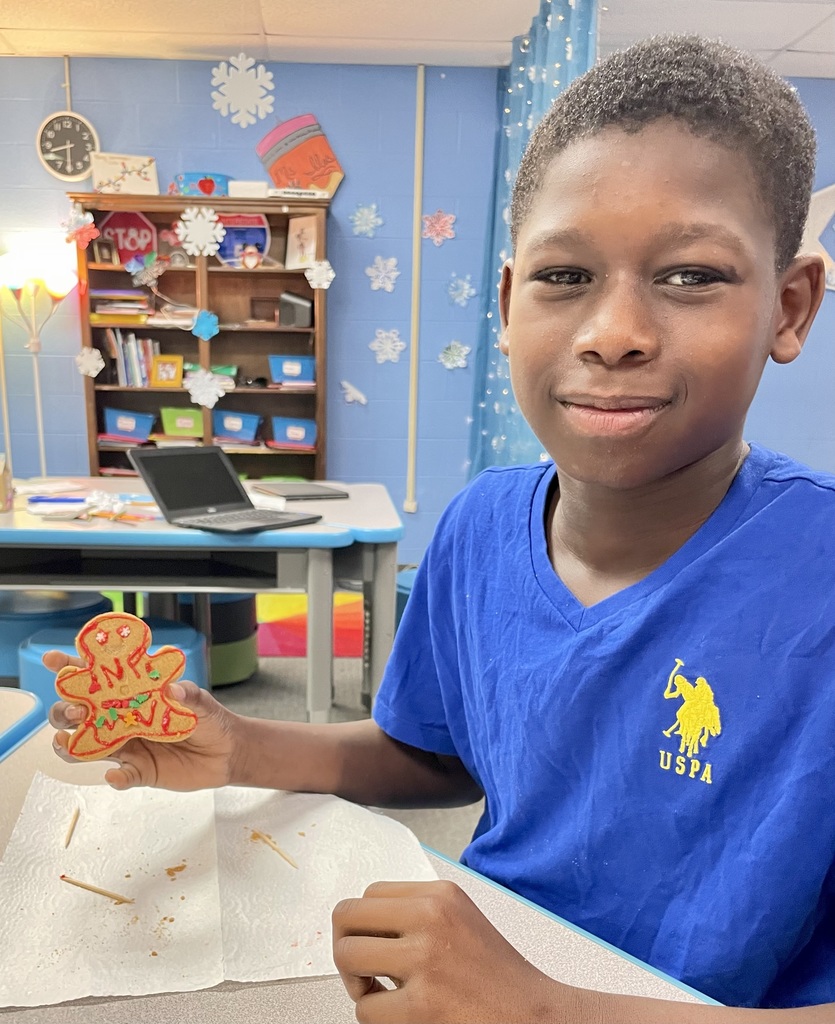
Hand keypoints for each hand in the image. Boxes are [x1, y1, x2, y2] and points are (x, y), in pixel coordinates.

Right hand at [44, 649, 241, 791]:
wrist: (227, 752)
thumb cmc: (209, 718)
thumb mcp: (200, 701)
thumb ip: (186, 695)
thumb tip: (171, 690)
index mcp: (130, 695)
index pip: (96, 679)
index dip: (71, 669)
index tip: (54, 660)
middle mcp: (120, 720)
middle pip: (78, 715)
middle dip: (66, 710)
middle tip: (75, 710)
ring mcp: (126, 746)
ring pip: (85, 748)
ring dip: (73, 746)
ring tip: (69, 744)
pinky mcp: (138, 772)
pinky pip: (120, 777)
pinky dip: (116, 777)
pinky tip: (115, 775)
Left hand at [333, 880, 581, 1023]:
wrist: (536, 1017)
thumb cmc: (497, 977)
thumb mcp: (460, 920)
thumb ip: (416, 912)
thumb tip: (361, 923)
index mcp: (440, 895)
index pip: (368, 894)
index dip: (362, 925)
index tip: (374, 946)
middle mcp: (431, 917)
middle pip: (346, 917)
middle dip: (346, 948)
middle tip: (365, 972)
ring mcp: (425, 959)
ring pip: (346, 957)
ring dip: (355, 983)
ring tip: (380, 994)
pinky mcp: (422, 1005)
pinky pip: (364, 1009)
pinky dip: (376, 1018)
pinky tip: (401, 1016)